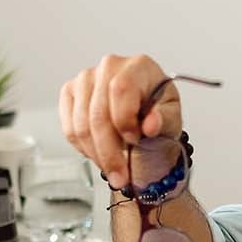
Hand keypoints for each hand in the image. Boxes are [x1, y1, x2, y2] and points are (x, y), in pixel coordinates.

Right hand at [58, 54, 182, 188]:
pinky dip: (84, 149)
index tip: (135, 140)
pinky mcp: (70, 92)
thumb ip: (164, 120)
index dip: (125, 120)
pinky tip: (99, 154)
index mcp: (139, 66)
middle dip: (109, 151)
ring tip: (113, 169)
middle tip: (120, 176)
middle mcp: (109, 66)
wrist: (144, 121)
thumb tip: (151, 124)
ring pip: (81, 125)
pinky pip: (69, 128)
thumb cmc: (158, 115)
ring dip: (97, 155)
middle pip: (98, 113)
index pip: (121, 89)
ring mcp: (86, 78)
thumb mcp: (171, 120)